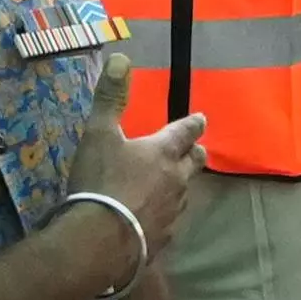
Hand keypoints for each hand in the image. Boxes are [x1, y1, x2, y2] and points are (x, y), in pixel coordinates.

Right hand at [73, 112, 213, 250]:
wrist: (100, 241)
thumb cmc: (101, 182)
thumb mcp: (99, 135)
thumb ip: (110, 98)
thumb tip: (121, 57)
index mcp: (163, 152)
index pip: (186, 132)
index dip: (193, 124)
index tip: (201, 119)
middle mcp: (176, 180)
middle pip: (194, 163)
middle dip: (195, 154)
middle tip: (195, 150)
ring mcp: (173, 212)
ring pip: (184, 193)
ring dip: (180, 185)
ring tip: (171, 185)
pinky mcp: (163, 239)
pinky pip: (169, 222)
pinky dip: (164, 216)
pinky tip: (154, 220)